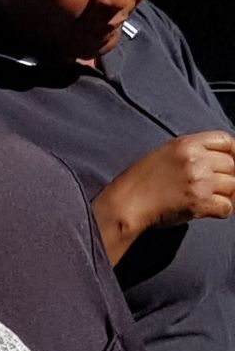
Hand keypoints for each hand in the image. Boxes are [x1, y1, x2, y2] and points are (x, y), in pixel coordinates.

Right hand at [94, 132, 234, 263]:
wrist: (127, 202)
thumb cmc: (142, 181)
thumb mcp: (166, 154)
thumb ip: (193, 152)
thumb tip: (223, 161)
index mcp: (186, 144)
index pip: (226, 141)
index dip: (232, 153)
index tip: (229, 164)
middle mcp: (195, 159)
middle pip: (232, 165)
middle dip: (228, 177)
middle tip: (215, 187)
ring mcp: (198, 181)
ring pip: (233, 186)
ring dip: (224, 194)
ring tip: (208, 198)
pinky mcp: (199, 202)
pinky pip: (227, 206)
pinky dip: (221, 210)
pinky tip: (207, 210)